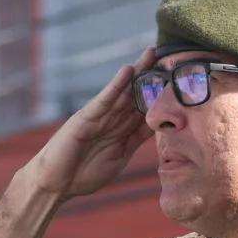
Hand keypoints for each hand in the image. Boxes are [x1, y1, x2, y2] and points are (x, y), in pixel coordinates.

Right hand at [26, 47, 155, 198]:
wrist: (56, 183)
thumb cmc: (84, 173)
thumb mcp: (119, 156)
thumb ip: (136, 140)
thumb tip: (159, 128)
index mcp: (122, 129)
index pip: (145, 107)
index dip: (162, 94)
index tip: (181, 80)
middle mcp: (111, 118)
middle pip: (136, 93)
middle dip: (152, 75)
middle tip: (170, 55)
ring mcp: (99, 116)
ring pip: (123, 91)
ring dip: (138, 72)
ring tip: (152, 53)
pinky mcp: (85, 117)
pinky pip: (104, 99)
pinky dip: (116, 86)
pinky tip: (128, 71)